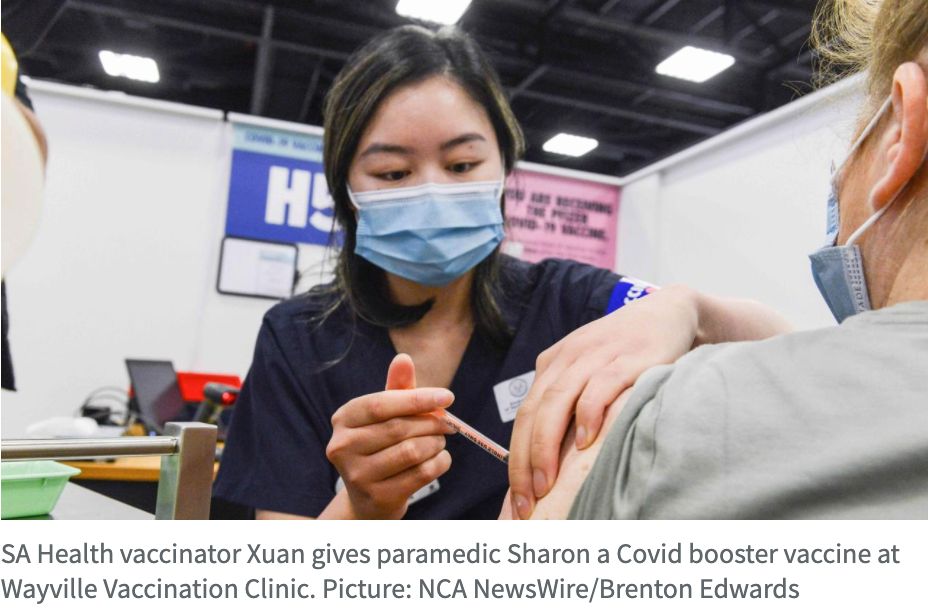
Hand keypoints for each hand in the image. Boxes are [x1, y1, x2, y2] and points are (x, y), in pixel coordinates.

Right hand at [326, 353, 453, 518]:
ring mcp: (357, 475)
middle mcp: (342, 446)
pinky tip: (439, 459)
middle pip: (399, 428)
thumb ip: (397, 388)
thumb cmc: (381, 445)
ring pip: (412, 451)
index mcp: (344, 418)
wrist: (370, 498)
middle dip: (431, 423)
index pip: (381, 404)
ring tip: (439, 441)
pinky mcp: (378, 497)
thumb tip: (403, 359)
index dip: (417, 399)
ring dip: (436, 443)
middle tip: (448, 423)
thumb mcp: (387, 415)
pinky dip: (439, 463)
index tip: (448, 396)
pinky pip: (421, 474)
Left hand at [508, 285, 790, 518]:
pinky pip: (599, 386)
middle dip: (525, 461)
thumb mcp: (590, 371)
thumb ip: (571, 404)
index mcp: (553, 364)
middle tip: (525, 501)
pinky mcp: (626, 358)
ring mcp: (595, 356)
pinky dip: (588, 414)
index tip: (516, 498)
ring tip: (545, 484)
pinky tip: (585, 442)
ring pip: (557, 402)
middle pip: (533, 413)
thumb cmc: (629, 353)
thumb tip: (554, 462)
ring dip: (547, 446)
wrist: (669, 312)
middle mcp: (567, 358)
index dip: (516, 459)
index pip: (524, 416)